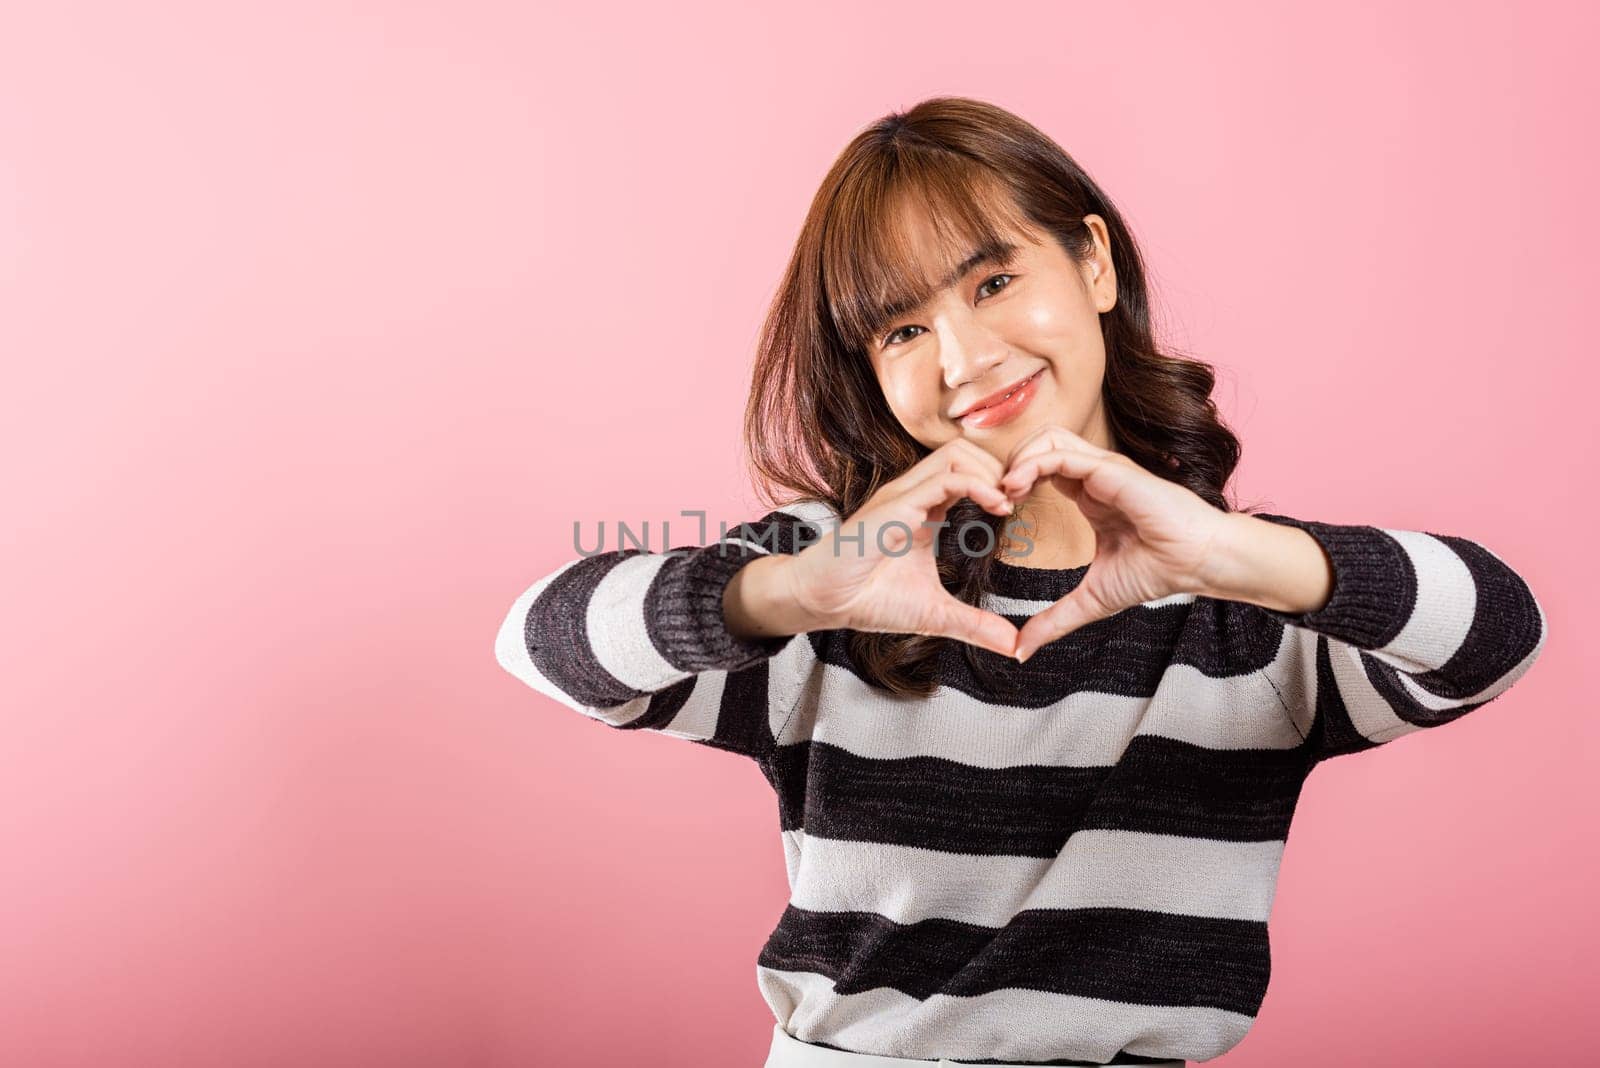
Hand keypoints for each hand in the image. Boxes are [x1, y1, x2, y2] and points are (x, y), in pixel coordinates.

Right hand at [779, 439, 1021, 657]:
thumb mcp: (935, 614)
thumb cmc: (868, 599)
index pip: (968, 472)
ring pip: (957, 454)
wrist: (823, 602)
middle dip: (1000, 468)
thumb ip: (975, 624)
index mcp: (923, 509)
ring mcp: (903, 496)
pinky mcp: (896, 506)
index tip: (1018, 510)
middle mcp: (913, 494)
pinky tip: (996, 508)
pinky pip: (944, 479)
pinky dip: (978, 486)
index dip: (999, 483)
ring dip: (991, 473)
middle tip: (1020, 500)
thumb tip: (1014, 646)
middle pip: (966, 450)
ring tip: (1008, 503)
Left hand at [998, 425, 1229, 660]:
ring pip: (1048, 439)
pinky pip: (1061, 454)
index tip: (999, 511)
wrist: (1196, 564)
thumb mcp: (1090, 601)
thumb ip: (1054, 621)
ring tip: (1004, 492)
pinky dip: (1032, 465)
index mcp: (1090, 495)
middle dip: (1010, 462)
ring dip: (1018, 459)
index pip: (1042, 468)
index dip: (1015, 482)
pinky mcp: (1110, 469)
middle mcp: (1094, 475)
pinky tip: (1017, 489)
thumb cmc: (1156, 573)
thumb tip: (1020, 651)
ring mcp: (1102, 468)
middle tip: (994, 497)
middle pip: (1040, 443)